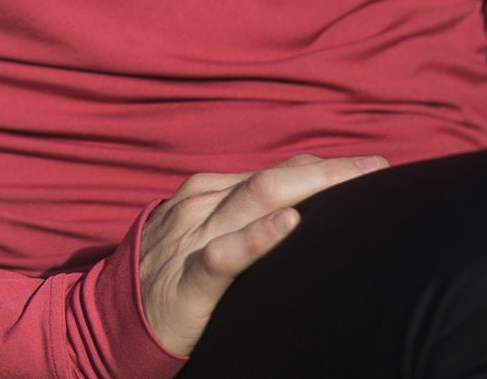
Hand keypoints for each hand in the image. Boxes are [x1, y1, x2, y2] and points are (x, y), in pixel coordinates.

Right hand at [139, 152, 387, 355]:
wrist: (107, 319)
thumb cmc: (167, 277)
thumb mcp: (203, 234)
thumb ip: (242, 218)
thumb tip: (299, 210)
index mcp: (209, 191)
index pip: (277, 171)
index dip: (323, 167)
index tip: (371, 168)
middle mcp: (203, 204)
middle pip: (275, 178)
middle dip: (329, 171)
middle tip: (379, 169)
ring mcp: (192, 237)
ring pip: (255, 199)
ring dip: (310, 188)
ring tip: (353, 182)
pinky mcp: (187, 281)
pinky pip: (224, 254)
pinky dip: (257, 237)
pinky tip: (288, 225)